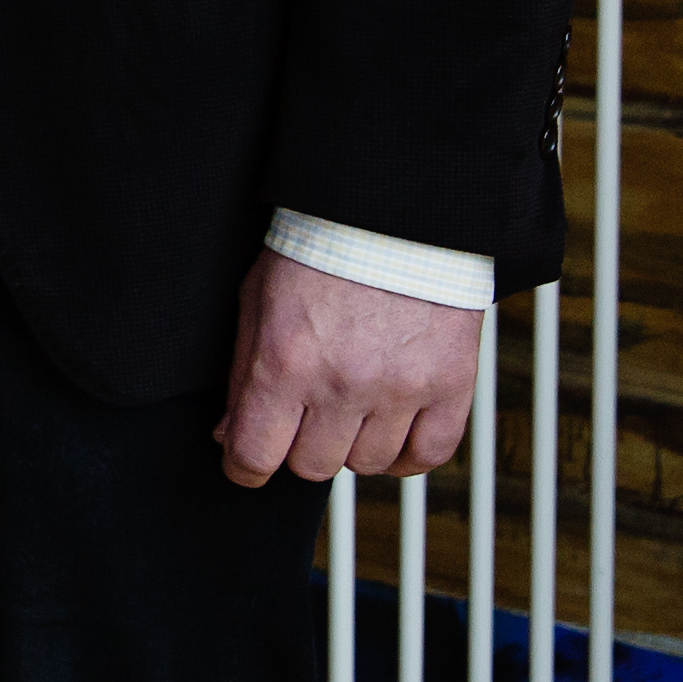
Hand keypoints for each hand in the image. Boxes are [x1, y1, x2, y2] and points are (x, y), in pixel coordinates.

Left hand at [220, 252, 486, 483]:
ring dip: (353, 444)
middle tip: (305, 413)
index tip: (247, 461)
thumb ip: (242, 375)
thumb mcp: (256, 303)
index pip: (255, 455)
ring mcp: (402, 388)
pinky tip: (392, 428)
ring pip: (368, 465)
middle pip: (312, 467)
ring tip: (351, 405)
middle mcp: (343, 384)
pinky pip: (427, 457)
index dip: (244, 466)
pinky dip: (407, 454)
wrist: (391, 215)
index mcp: (285, 362)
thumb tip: (230, 438)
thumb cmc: (315, 254)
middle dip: (299, 446)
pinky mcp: (452, 386)